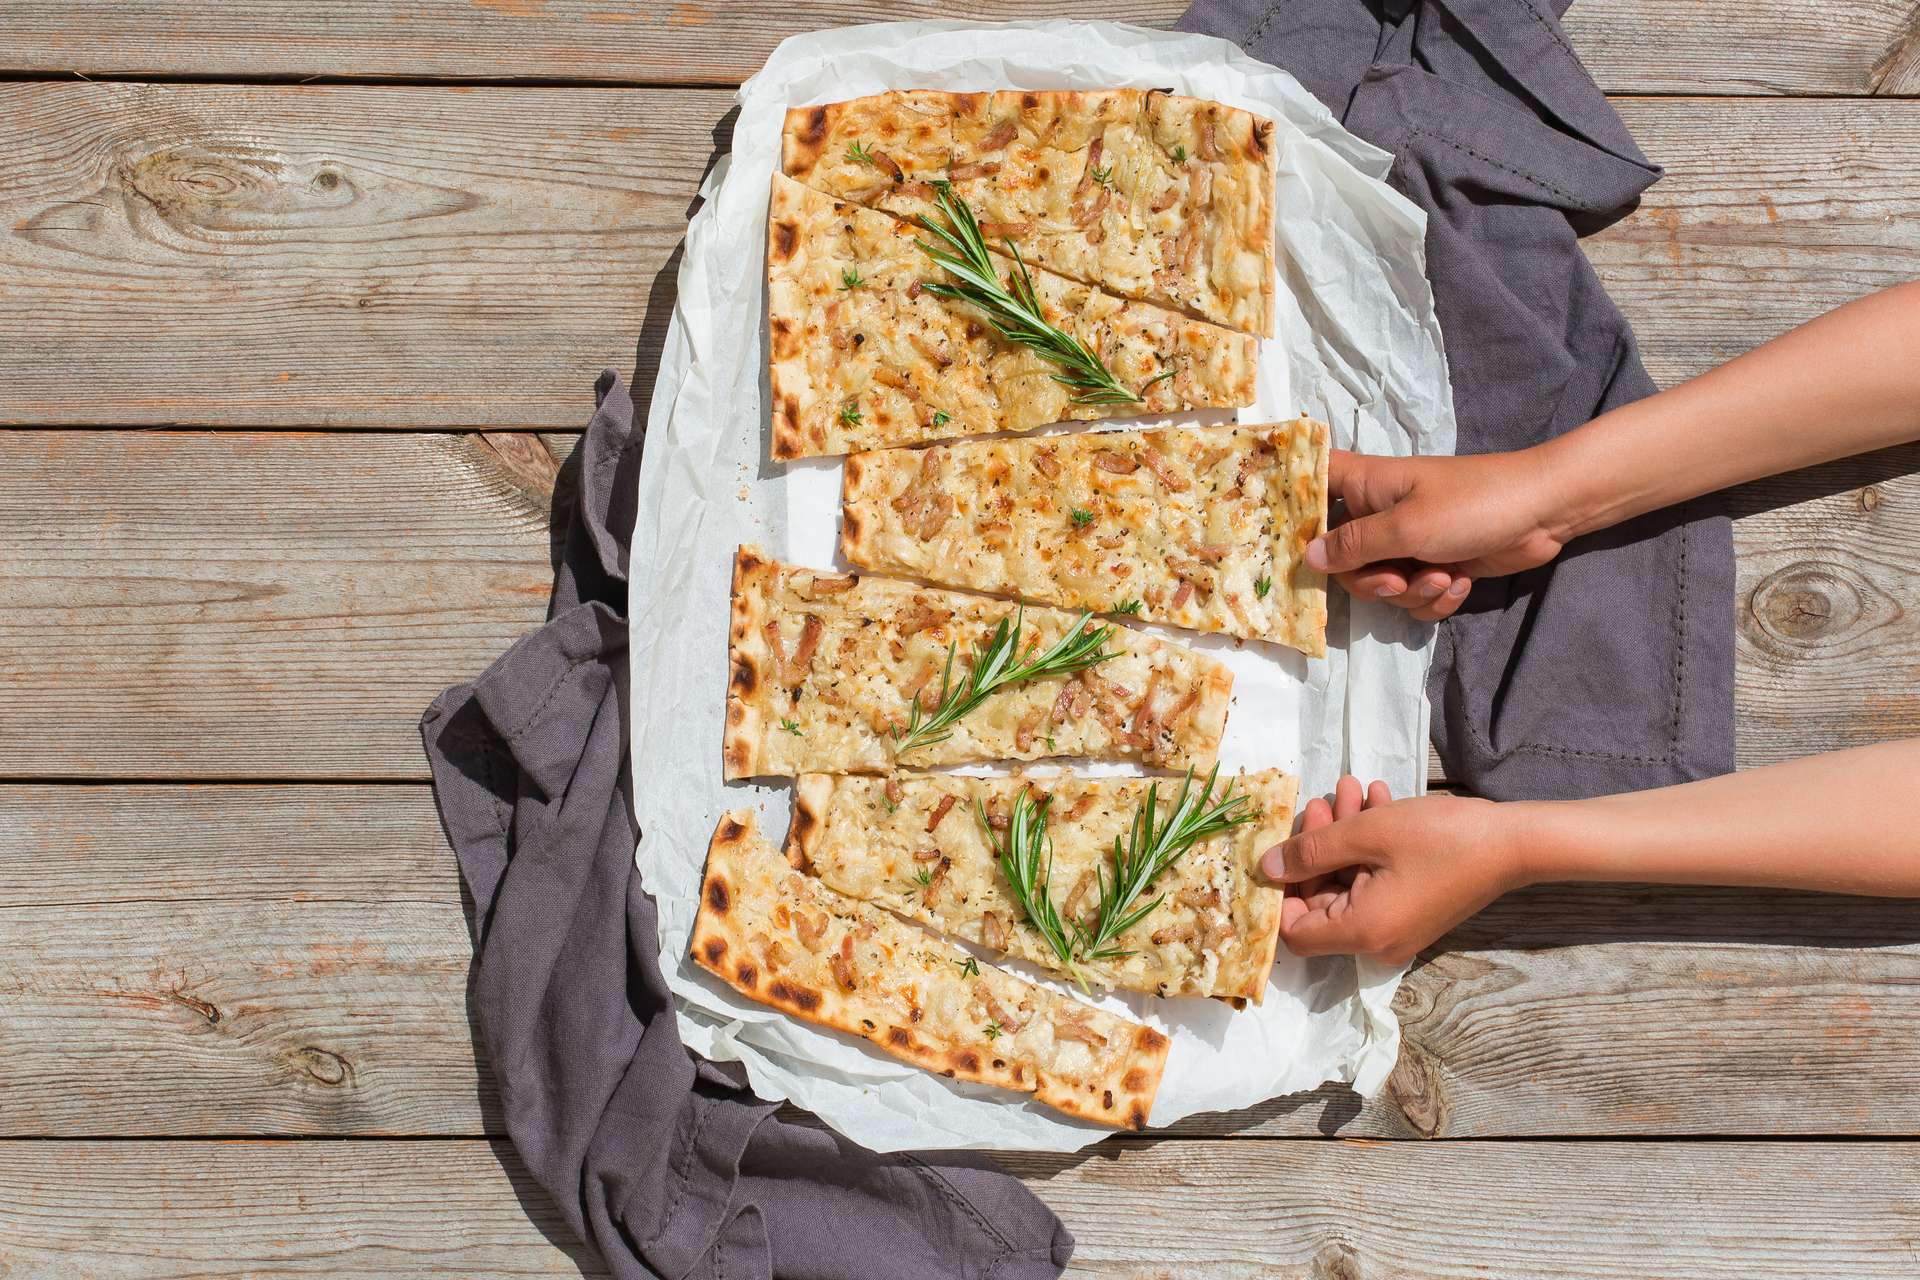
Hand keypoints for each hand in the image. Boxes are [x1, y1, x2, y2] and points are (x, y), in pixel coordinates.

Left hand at [1260, 777, 1525, 964]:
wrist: (1512, 843)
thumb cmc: (1441, 838)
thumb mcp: (1366, 834)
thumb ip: (1310, 852)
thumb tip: (1265, 868)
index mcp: (1362, 933)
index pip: (1294, 931)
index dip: (1282, 889)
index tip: (1285, 845)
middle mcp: (1377, 943)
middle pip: (1320, 900)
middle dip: (1319, 846)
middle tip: (1328, 798)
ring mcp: (1396, 929)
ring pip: (1347, 884)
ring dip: (1344, 836)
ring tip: (1353, 789)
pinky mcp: (1411, 912)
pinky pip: (1373, 883)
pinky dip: (1369, 846)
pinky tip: (1376, 801)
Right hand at [1308, 449, 1570, 621]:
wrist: (1545, 512)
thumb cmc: (1473, 503)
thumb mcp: (1406, 527)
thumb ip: (1353, 546)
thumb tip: (1306, 557)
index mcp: (1366, 486)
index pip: (1312, 483)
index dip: (1294, 508)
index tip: (1291, 541)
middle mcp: (1380, 512)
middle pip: (1342, 558)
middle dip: (1371, 580)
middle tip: (1397, 580)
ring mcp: (1408, 540)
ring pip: (1380, 583)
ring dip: (1411, 591)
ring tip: (1445, 577)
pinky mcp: (1436, 564)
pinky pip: (1414, 595)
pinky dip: (1436, 597)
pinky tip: (1461, 583)